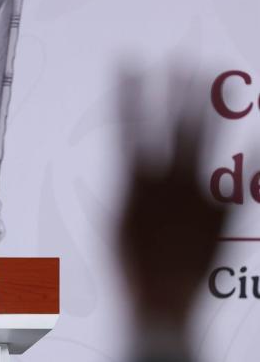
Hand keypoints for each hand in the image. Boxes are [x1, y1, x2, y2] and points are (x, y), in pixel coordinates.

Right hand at [117, 81, 226, 329]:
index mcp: (136, 185)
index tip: (130, 67)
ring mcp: (198, 195)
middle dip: (173, 91)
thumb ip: (126, 189)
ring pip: (202, 142)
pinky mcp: (222, 212)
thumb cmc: (131, 267)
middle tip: (178, 61)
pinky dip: (252, 155)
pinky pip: (237, 177)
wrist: (162, 300)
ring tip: (208, 80)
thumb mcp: (114, 224)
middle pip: (172, 126)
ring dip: (203, 108)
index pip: (131, 127)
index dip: (130, 94)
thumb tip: (132, 166)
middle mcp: (169, 184)